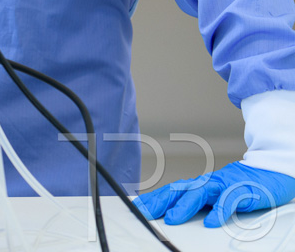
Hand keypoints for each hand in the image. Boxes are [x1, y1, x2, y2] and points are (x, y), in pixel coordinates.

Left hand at [133, 161, 294, 227]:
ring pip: (199, 194)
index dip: (152, 199)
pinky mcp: (239, 192)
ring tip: (172, 219)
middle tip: (146, 214)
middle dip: (160, 202)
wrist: (262, 175)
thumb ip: (190, 202)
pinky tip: (211, 222)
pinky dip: (219, 211)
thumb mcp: (208, 197)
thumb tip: (166, 212)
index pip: (169, 192)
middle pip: (178, 191)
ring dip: (184, 207)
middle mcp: (204, 184)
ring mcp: (221, 186)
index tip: (137, 208)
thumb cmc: (232, 188)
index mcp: (195, 186)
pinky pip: (228, 202)